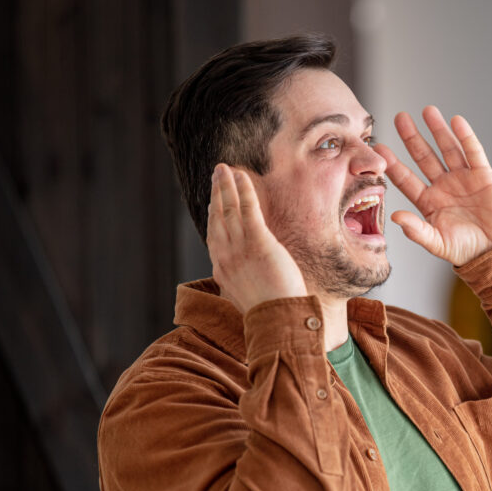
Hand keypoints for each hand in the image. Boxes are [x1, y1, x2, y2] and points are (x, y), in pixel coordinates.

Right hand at [207, 164, 307, 312]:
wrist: (278, 322)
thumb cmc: (271, 315)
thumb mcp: (251, 298)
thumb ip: (247, 285)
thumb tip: (252, 284)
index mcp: (223, 271)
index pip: (214, 237)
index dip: (214, 216)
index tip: (213, 202)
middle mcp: (226, 257)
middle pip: (217, 218)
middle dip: (216, 194)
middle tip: (216, 175)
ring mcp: (239, 249)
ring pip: (228, 210)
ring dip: (224, 186)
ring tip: (223, 168)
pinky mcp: (257, 242)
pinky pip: (247, 210)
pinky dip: (242, 191)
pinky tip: (240, 176)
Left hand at [376, 106, 491, 265]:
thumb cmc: (466, 250)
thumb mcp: (437, 243)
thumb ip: (416, 231)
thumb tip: (395, 217)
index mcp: (429, 202)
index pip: (406, 179)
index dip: (393, 164)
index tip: (379, 149)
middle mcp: (443, 186)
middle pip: (424, 157)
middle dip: (412, 138)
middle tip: (400, 118)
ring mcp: (463, 178)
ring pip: (447, 149)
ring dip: (438, 130)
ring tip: (427, 110)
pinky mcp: (484, 175)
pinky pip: (473, 152)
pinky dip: (466, 137)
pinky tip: (456, 122)